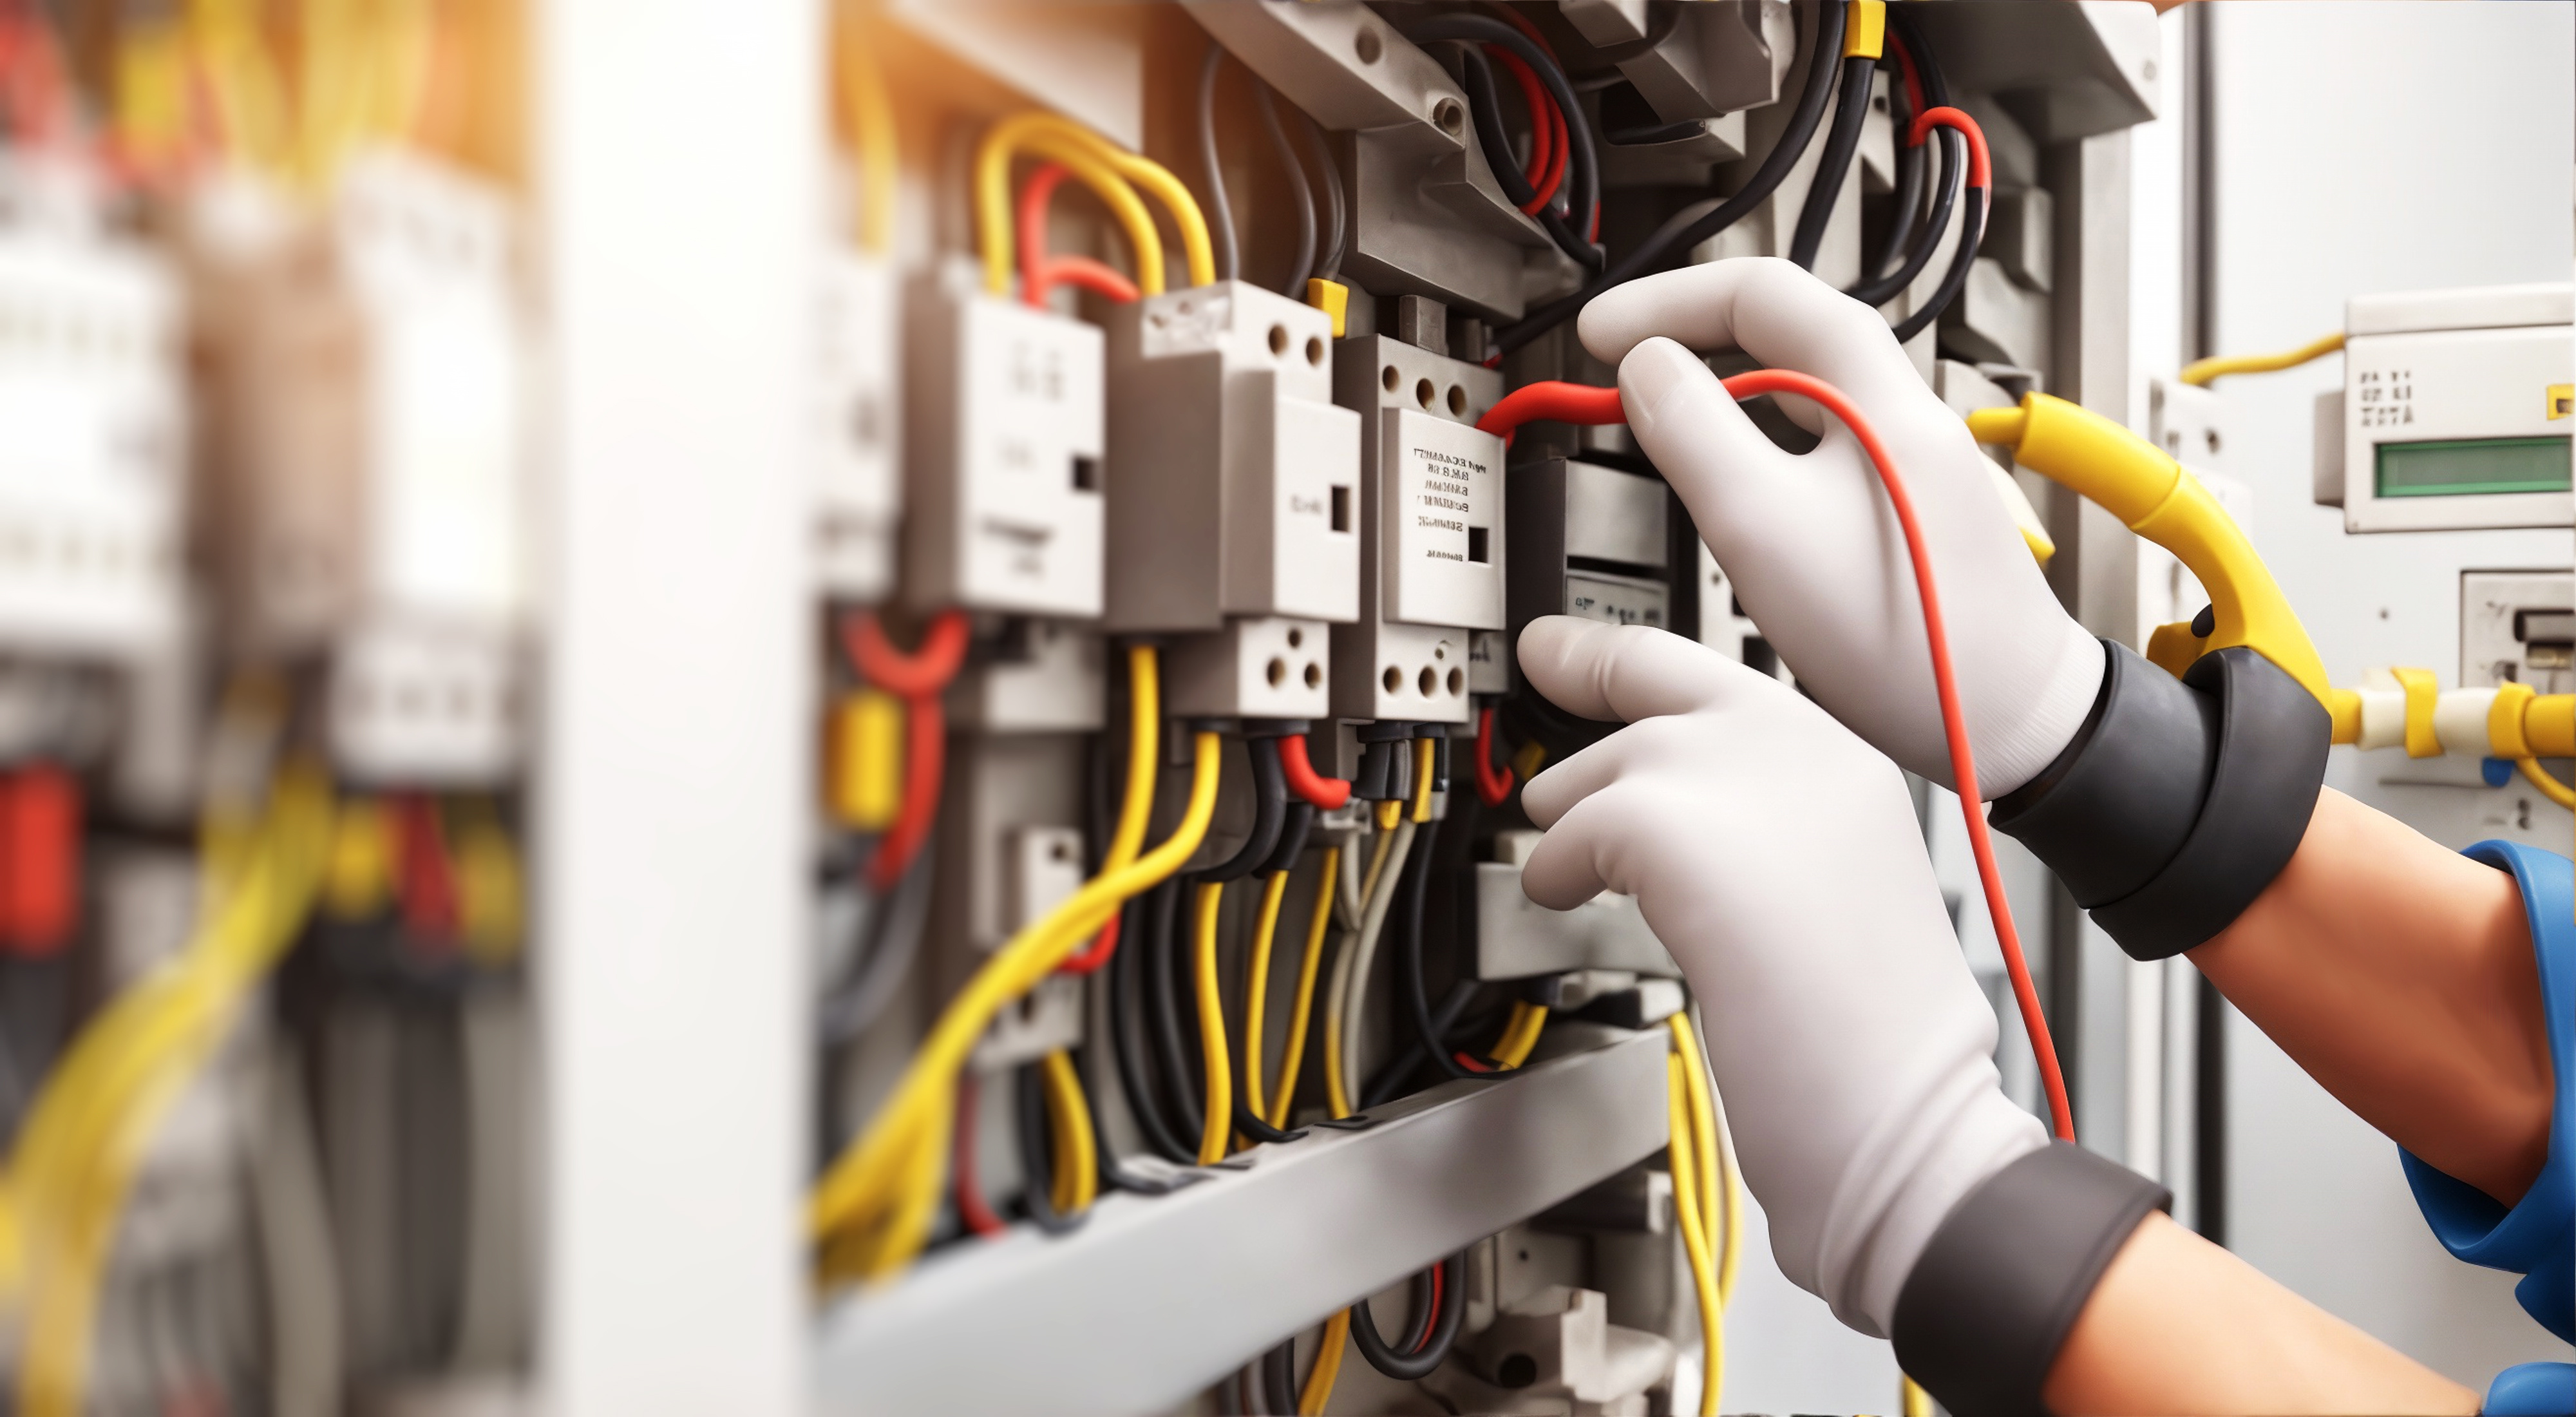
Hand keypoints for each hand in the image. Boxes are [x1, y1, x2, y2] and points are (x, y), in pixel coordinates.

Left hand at [1515, 616, 2044, 1334]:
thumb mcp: (1826, 890)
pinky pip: (1576, 827)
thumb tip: (1667, 816)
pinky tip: (1572, 904)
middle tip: (1545, 685)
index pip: (1720, 675)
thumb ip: (1758, 828)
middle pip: (1656, 680)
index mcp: (1846, 765)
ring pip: (1607, 760)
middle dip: (1588, 698)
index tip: (1579, 653)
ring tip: (1581, 877)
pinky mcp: (1681, 827)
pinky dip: (1559, 871)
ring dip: (1576, 823)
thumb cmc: (1871, 1043)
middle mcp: (1807, 749)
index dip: (1635, 664)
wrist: (1898, 1110)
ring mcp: (1748, 777)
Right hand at [1578, 257, 2100, 797]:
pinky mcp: (1909, 516)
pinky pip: (1818, 447)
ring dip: (1722, 388)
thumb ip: (1694, 434)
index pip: (1762, 292)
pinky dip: (1757, 441)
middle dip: (1692, 334)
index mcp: (1877, 399)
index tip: (1603, 332)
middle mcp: (1904, 417)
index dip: (1668, 300)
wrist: (2013, 723)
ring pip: (1803, 391)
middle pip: (1786, 331)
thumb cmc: (1907, 640)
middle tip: (1623, 364)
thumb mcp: (1765, 528)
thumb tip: (1646, 369)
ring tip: (1661, 416)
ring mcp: (1912, 466)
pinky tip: (1733, 486)